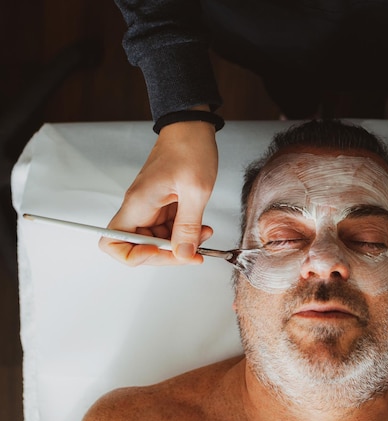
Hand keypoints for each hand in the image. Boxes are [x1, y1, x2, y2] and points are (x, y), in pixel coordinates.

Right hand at [99, 120, 217, 265]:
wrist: (192, 126)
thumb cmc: (190, 148)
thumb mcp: (195, 191)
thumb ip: (188, 227)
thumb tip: (183, 255)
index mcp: (138, 203)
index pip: (112, 242)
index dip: (132, 256)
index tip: (160, 253)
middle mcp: (139, 207)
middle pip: (138, 247)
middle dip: (167, 255)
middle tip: (192, 254)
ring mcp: (150, 206)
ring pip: (157, 240)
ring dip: (181, 244)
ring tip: (204, 235)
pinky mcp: (162, 204)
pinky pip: (168, 228)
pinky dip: (185, 232)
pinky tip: (202, 228)